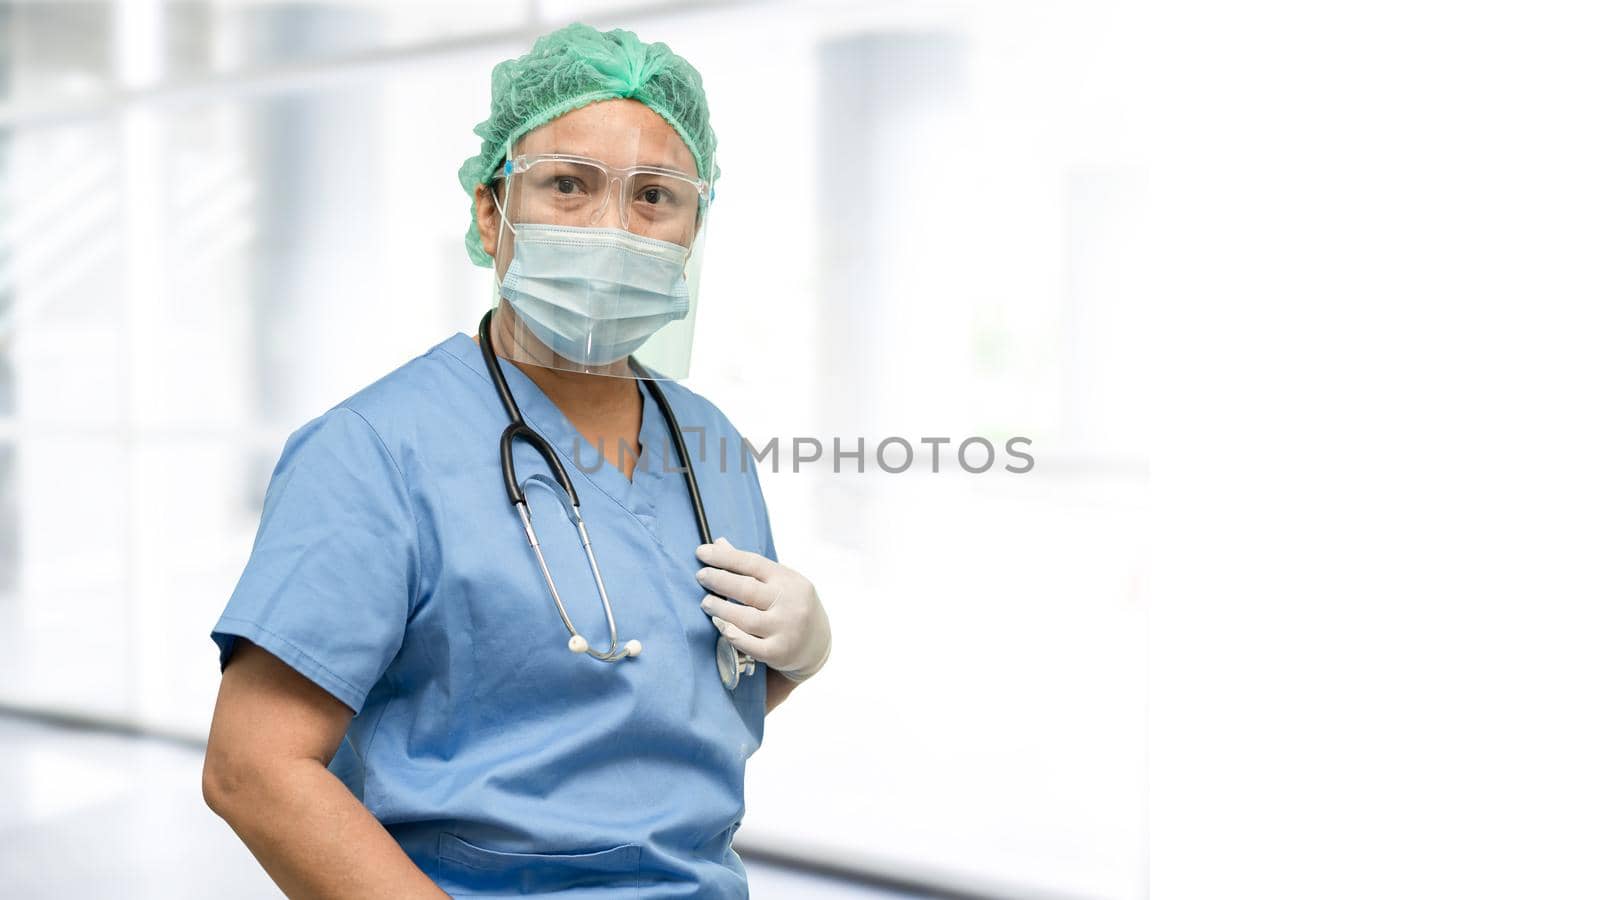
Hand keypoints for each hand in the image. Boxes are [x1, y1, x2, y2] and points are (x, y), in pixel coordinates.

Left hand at [695, 537, 831, 682]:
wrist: (817, 644)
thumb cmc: (791, 605)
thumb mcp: (779, 581)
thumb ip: (750, 566)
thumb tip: (718, 543)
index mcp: (788, 580)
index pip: (753, 563)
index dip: (725, 557)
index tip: (701, 552)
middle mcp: (790, 603)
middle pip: (747, 589)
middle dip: (719, 580)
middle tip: (700, 576)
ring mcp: (785, 629)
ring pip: (746, 618)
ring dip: (721, 609)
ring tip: (706, 602)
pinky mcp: (778, 653)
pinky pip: (749, 645)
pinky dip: (732, 635)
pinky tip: (720, 626)